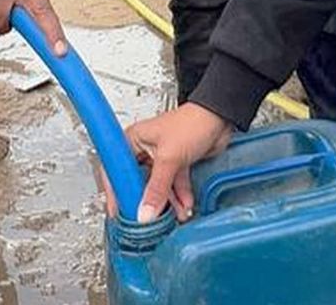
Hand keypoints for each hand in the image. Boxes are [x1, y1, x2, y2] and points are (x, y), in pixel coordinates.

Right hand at [106, 103, 231, 222]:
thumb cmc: (193, 122)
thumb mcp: (170, 158)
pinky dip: (179, 196)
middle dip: (145, 201)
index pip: (115, 171)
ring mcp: (161, 158)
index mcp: (132, 140)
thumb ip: (157, 189)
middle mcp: (144, 149)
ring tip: (171, 215)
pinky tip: (184, 206)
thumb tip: (145, 213)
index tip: (118, 211)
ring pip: (158, 186)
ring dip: (166, 203)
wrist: (220, 117)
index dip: (116, 192)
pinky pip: (173, 185)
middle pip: (137, 182)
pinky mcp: (177, 163)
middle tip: (145, 217)